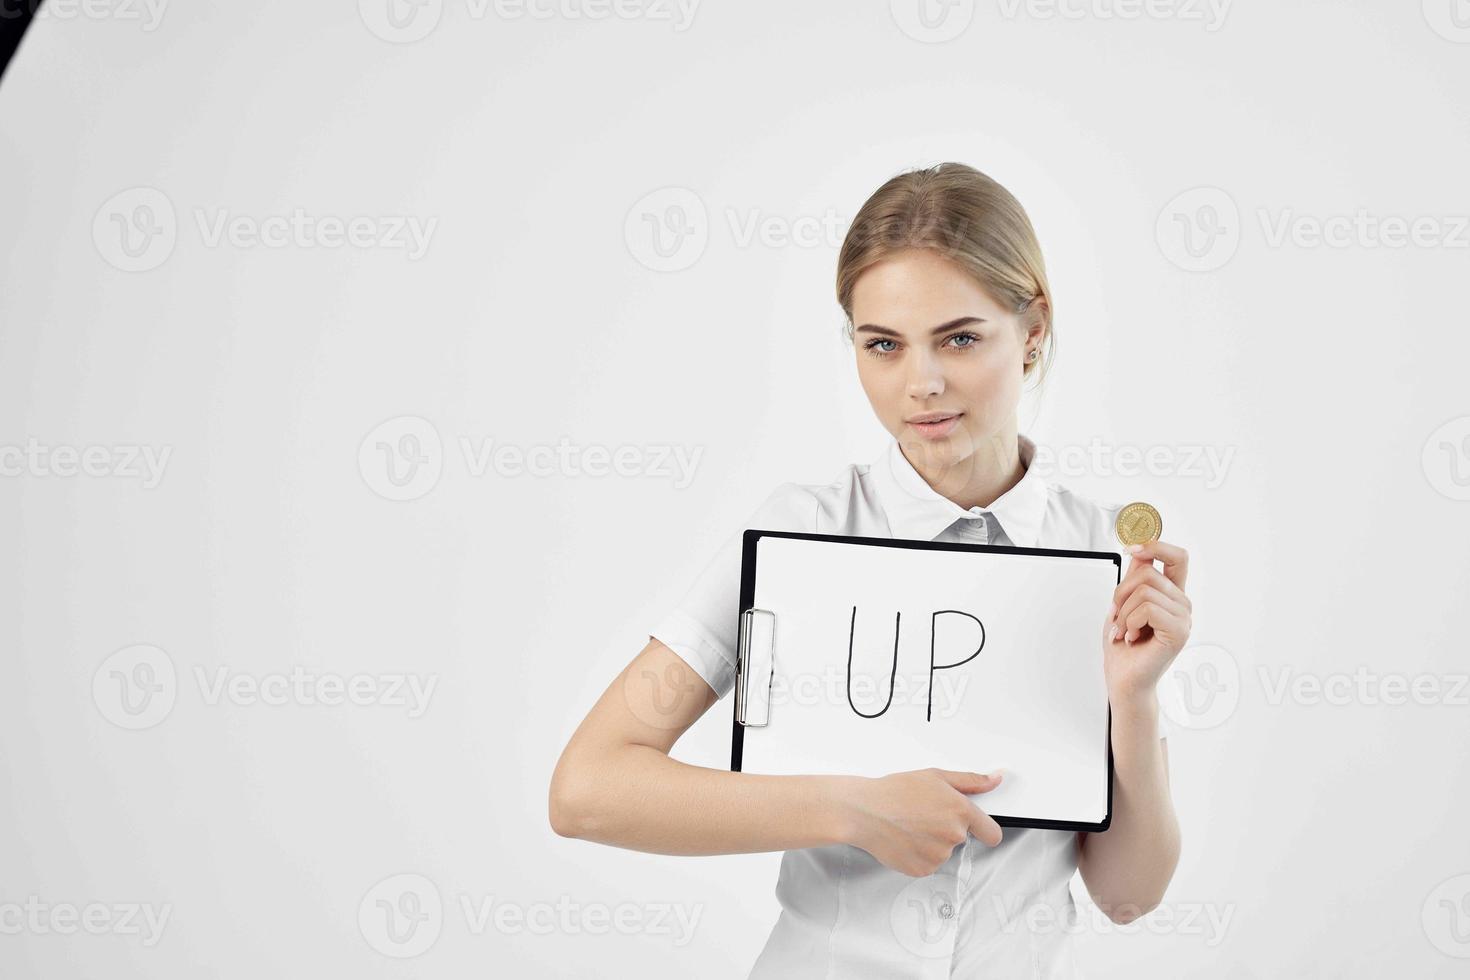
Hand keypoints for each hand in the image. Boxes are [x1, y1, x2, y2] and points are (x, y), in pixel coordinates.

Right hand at [838, 768, 1003, 876]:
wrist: (864, 812)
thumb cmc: (894, 792)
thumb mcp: (935, 776)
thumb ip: (970, 781)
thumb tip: (994, 780)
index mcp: (960, 811)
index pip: (992, 833)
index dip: (986, 831)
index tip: (980, 830)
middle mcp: (953, 835)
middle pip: (960, 838)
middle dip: (945, 829)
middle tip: (923, 815)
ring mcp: (938, 855)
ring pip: (942, 852)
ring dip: (930, 842)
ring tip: (909, 826)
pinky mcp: (923, 870)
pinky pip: (927, 864)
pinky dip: (918, 855)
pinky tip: (904, 839)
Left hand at [1104, 539, 1191, 705]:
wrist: (1123, 679)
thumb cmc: (1123, 646)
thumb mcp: (1124, 604)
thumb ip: (1134, 579)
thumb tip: (1138, 551)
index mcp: (1171, 595)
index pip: (1177, 557)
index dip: (1156, 545)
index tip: (1131, 548)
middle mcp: (1181, 604)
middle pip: (1148, 573)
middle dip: (1121, 592)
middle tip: (1116, 615)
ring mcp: (1183, 618)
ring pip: (1145, 591)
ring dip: (1123, 612)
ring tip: (1124, 630)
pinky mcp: (1179, 632)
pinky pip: (1147, 609)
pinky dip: (1130, 622)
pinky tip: (1132, 637)